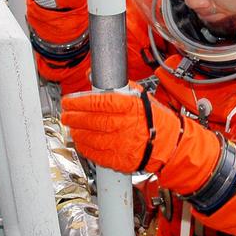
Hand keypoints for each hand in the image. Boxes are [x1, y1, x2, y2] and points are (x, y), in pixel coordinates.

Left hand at [61, 88, 184, 174]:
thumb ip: (115, 86)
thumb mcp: (138, 96)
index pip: (98, 102)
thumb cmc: (154, 119)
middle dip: (73, 117)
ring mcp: (122, 144)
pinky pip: (96, 154)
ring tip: (72, 127)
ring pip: (91, 138)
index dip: (79, 102)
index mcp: (130, 107)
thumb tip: (91, 75)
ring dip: (77, 132)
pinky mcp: (120, 160)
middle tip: (66, 115)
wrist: (169, 144)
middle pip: (91, 121)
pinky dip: (85, 147)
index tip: (68, 101)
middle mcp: (125, 125)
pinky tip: (81, 141)